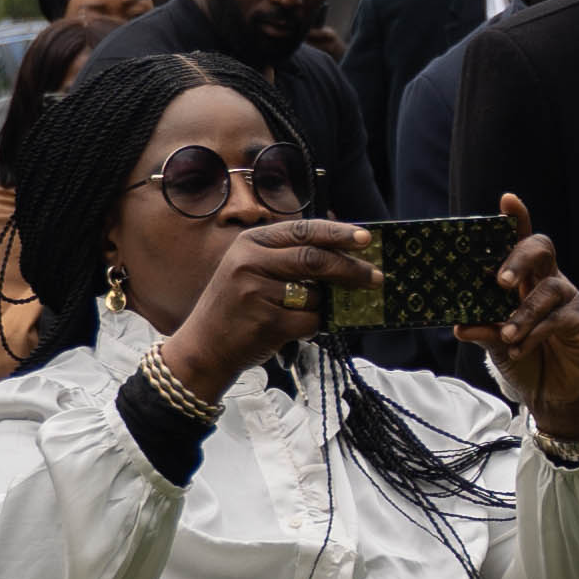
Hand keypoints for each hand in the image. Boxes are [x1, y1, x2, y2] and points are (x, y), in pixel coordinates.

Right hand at [164, 214, 374, 396]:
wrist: (203, 348)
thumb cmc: (236, 308)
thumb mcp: (252, 270)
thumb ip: (288, 257)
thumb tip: (344, 253)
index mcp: (251, 243)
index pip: (303, 230)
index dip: (338, 233)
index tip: (366, 238)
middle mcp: (250, 262)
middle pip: (315, 258)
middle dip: (351, 269)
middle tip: (375, 277)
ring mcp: (256, 291)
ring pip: (314, 295)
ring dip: (318, 307)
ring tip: (294, 314)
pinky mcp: (266, 322)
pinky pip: (309, 322)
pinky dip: (310, 327)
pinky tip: (288, 330)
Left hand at [476, 199, 578, 446]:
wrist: (550, 393)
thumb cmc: (524, 357)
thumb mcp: (495, 343)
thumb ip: (482, 330)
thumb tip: (459, 325)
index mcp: (526, 277)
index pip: (521, 240)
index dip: (517, 218)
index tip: (507, 200)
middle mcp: (548, 280)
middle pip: (542, 249)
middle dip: (520, 258)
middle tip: (500, 282)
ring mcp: (567, 299)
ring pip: (548, 290)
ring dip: (524, 313)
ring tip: (507, 335)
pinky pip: (557, 321)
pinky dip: (534, 335)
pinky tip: (519, 349)